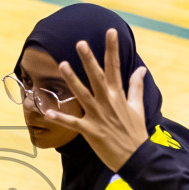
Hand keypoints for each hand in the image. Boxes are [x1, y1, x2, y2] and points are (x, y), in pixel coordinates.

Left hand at [42, 29, 150, 171]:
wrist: (136, 157)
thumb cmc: (135, 132)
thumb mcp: (138, 107)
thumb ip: (136, 86)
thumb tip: (141, 69)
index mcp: (119, 95)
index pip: (115, 67)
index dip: (112, 49)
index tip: (110, 32)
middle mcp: (108, 102)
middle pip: (97, 76)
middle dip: (89, 59)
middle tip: (80, 43)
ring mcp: (98, 116)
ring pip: (82, 94)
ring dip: (72, 80)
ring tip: (62, 65)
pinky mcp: (90, 130)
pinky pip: (73, 123)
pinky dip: (60, 118)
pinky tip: (47, 112)